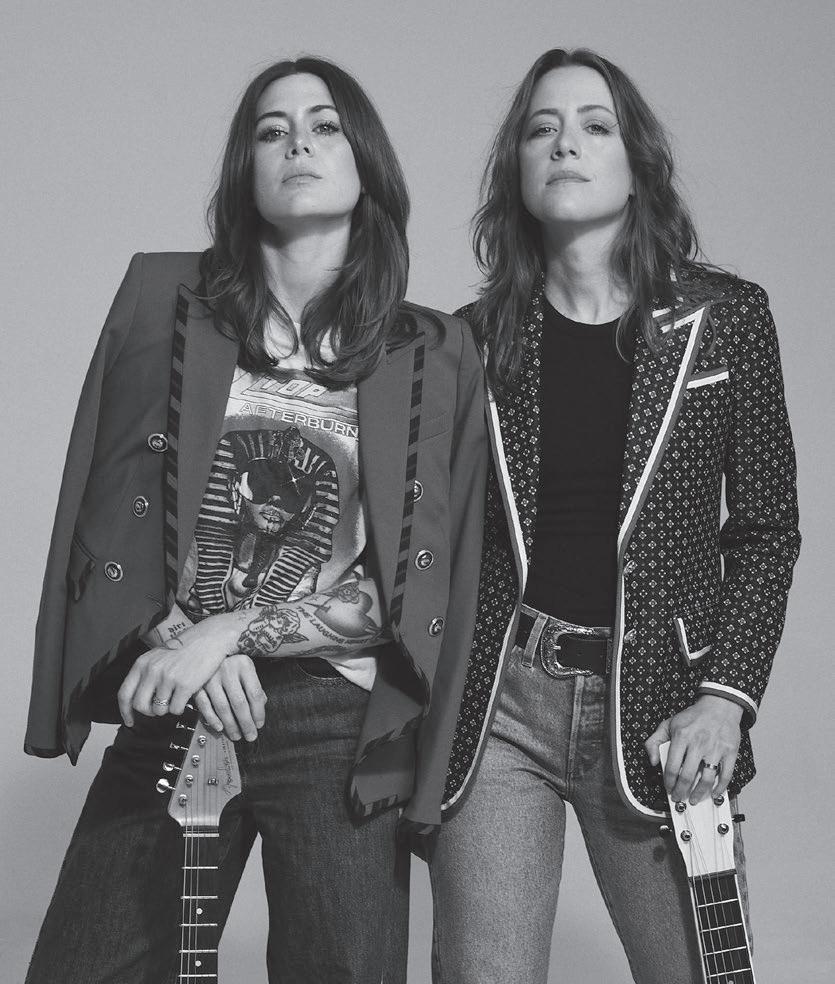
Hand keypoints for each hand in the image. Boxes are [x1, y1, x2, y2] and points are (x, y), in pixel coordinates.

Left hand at [118, 613, 237, 725]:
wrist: (209, 638)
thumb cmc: (186, 646)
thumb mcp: (159, 655)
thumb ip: (147, 673)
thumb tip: (140, 697)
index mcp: (143, 663)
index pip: (124, 693)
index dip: (125, 711)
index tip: (130, 721)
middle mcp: (152, 671)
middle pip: (140, 706)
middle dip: (149, 711)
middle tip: (159, 709)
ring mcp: (168, 678)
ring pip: (159, 710)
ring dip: (167, 709)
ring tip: (176, 697)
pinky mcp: (185, 685)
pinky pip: (175, 709)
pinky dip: (180, 707)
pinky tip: (185, 697)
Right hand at [194, 654, 266, 741]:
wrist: (208, 645)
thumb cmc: (232, 660)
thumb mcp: (246, 668)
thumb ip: (254, 686)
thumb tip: (260, 707)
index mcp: (244, 664)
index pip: (255, 693)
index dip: (258, 713)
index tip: (260, 725)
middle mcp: (227, 669)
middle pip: (239, 703)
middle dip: (246, 723)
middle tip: (250, 736)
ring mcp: (210, 676)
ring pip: (222, 707)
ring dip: (230, 725)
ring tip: (236, 735)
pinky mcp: (196, 683)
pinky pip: (204, 705)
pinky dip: (212, 718)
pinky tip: (220, 728)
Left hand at [644, 695, 742, 804]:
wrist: (719, 706)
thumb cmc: (693, 717)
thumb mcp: (668, 723)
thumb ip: (654, 741)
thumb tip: (652, 761)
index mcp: (681, 736)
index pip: (671, 766)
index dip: (668, 782)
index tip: (668, 788)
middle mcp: (698, 743)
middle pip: (687, 776)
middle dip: (680, 791)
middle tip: (678, 797)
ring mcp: (715, 748)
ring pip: (706, 779)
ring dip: (698, 794)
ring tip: (693, 799)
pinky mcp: (729, 752)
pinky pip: (726, 775)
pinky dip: (720, 788)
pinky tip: (713, 793)